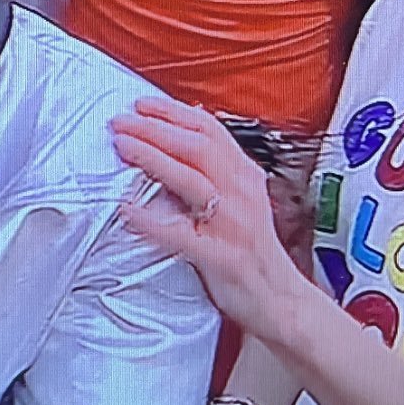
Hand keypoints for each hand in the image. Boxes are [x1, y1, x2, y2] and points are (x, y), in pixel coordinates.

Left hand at [109, 98, 304, 338]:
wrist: (281, 299)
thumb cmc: (253, 249)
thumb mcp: (242, 198)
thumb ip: (217, 168)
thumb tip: (184, 133)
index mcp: (244, 175)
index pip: (209, 129)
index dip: (173, 112)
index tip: (142, 105)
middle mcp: (241, 193)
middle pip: (197, 147)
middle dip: (155, 128)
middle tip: (122, 121)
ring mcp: (233, 224)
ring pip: (192, 181)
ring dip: (154, 159)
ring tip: (124, 148)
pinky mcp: (221, 256)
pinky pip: (181, 234)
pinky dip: (152, 220)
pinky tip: (129, 210)